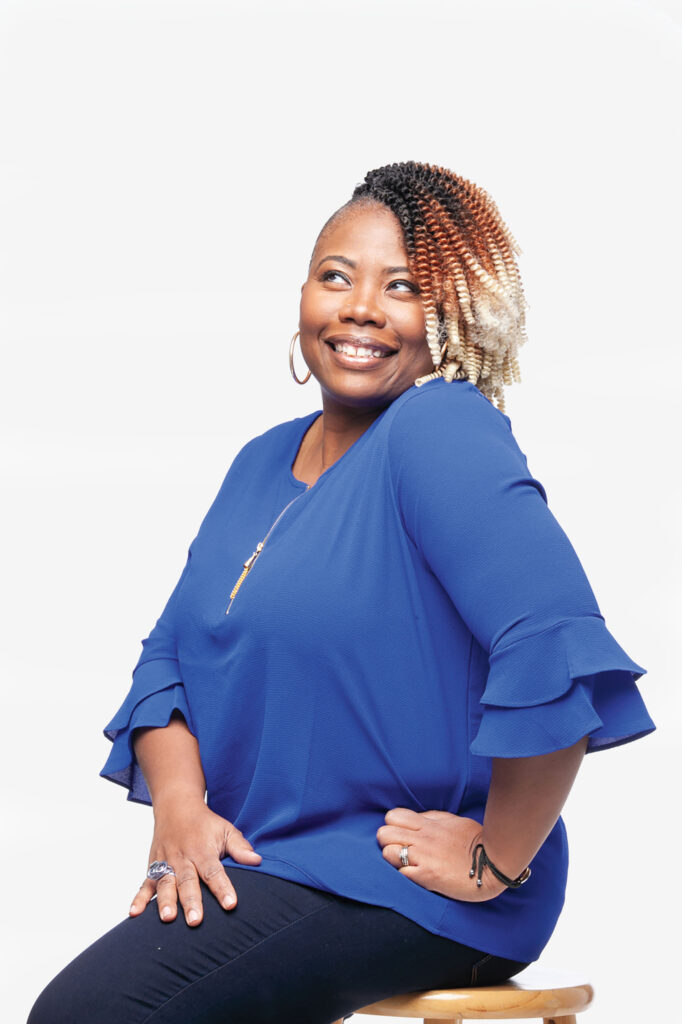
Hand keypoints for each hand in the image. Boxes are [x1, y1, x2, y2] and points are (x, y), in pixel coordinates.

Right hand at [129, 798, 261, 925]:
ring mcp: (166, 862)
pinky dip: (138, 898)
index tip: (230, 904)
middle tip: (195, 920)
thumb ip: (240, 847)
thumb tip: (258, 860)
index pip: (214, 871)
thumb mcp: (226, 829)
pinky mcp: (153, 866)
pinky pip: (144, 883)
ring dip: (165, 901)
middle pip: (188, 881)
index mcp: (203, 850)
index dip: (222, 888)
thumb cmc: (205, 823)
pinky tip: (134, 914)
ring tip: (167, 918)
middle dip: (191, 901)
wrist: (176, 806)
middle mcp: (183, 857)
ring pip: (165, 883)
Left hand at [376, 807, 506, 902]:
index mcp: (428, 824)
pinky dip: (404, 876)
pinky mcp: (427, 876)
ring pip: (387, 852)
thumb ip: (433, 819)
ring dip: (393, 860)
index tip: (402, 835)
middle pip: (384, 833)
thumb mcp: (454, 821)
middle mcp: (422, 838)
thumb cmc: (478, 842)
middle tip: (401, 851)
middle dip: (388, 842)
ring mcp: (423, 857)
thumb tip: (419, 818)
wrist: (495, 863)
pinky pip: (401, 874)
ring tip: (406, 865)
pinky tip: (415, 877)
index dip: (393, 826)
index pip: (393, 816)